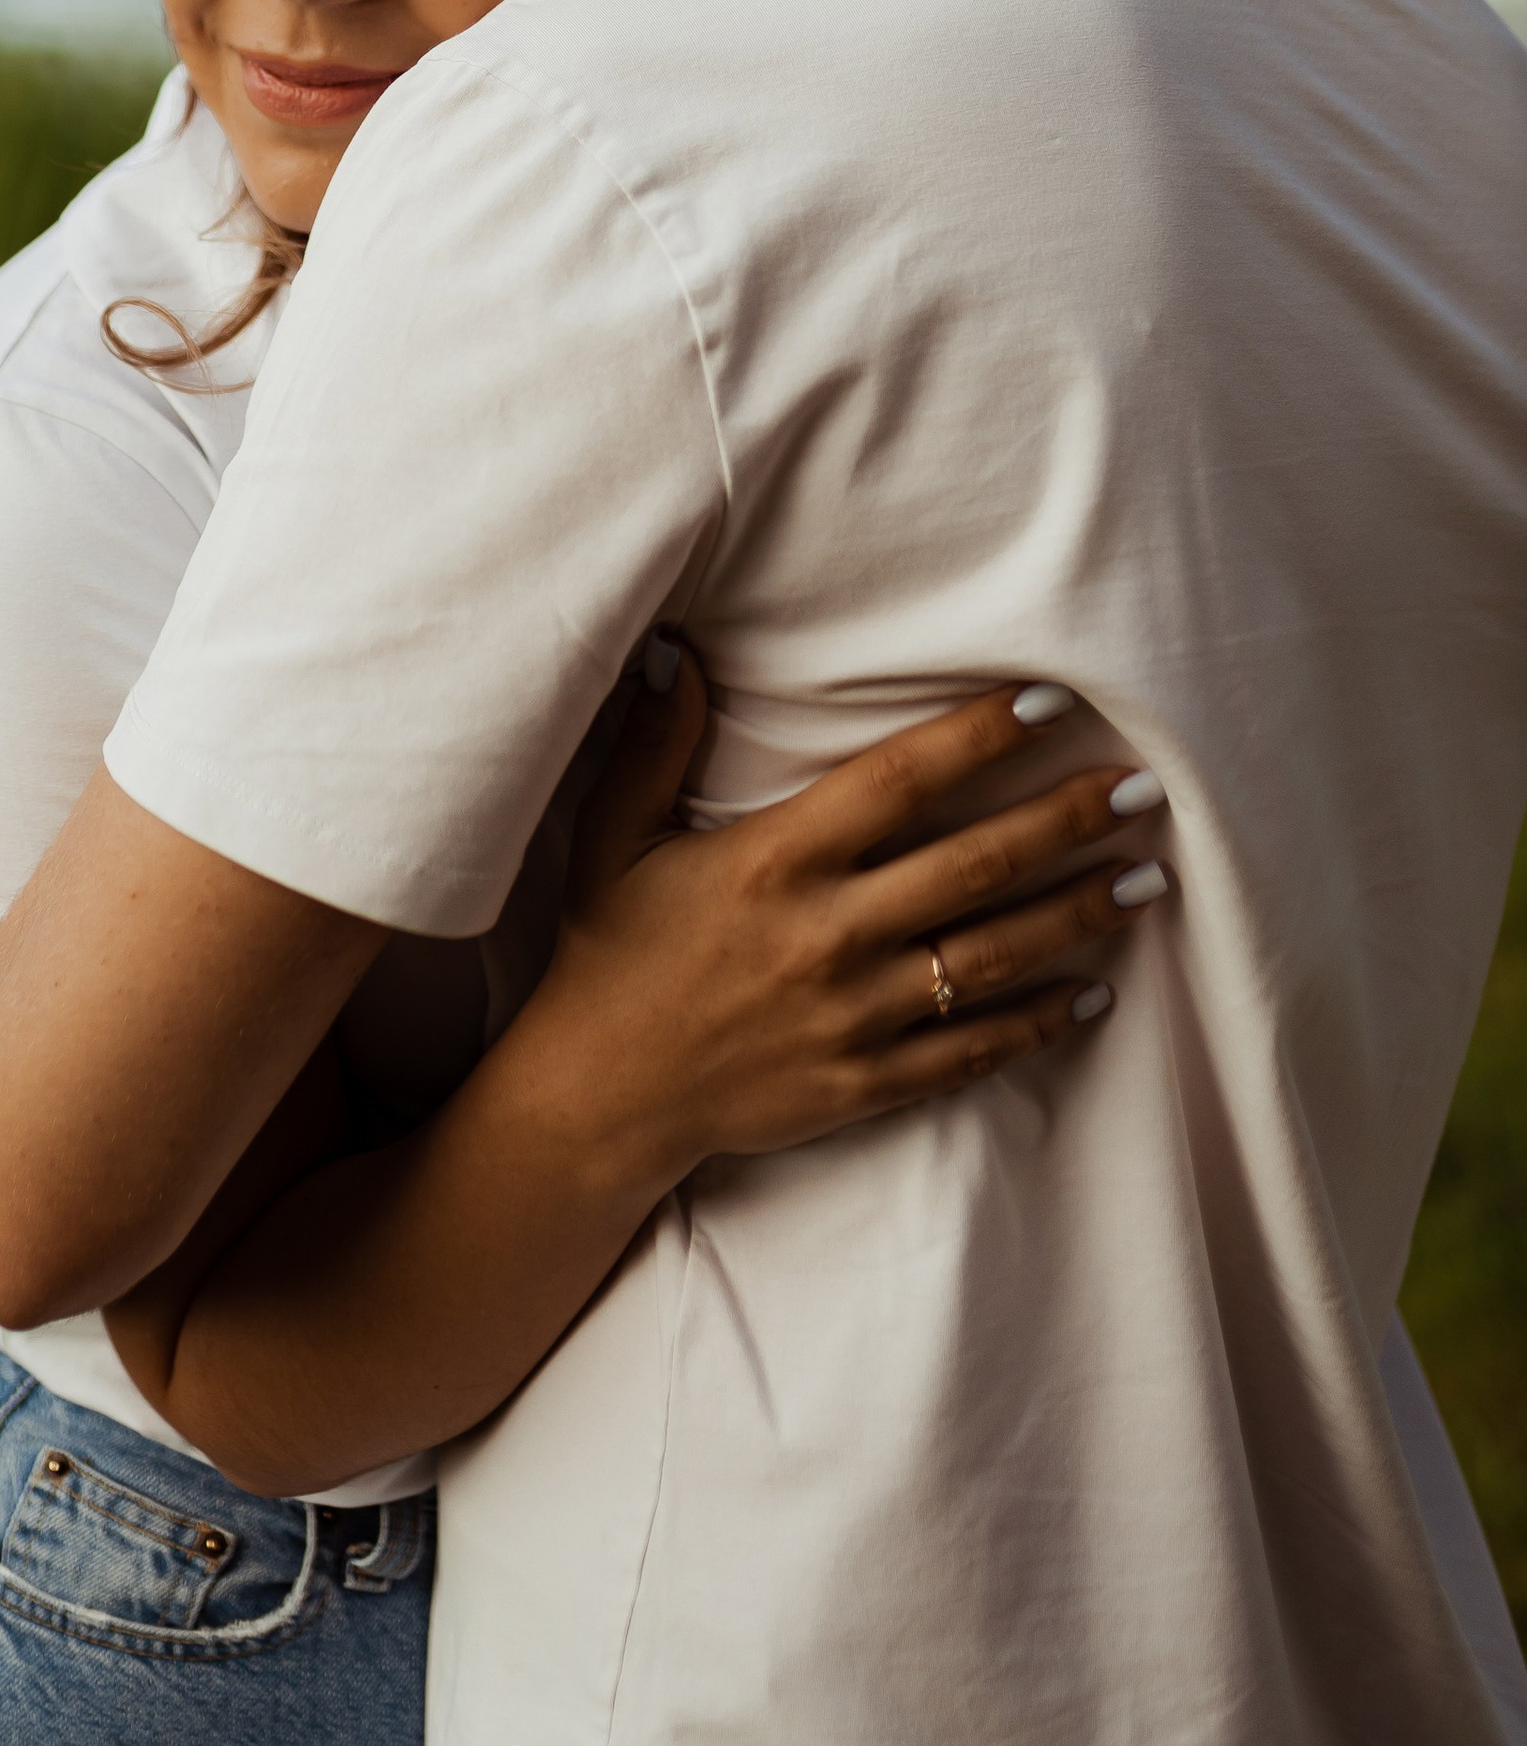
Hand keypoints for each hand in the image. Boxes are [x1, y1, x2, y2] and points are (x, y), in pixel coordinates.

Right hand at [528, 653, 1169, 1199]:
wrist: (600, 1093)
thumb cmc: (611, 949)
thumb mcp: (615, 834)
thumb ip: (655, 742)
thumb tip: (674, 652)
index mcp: (776, 859)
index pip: (900, 780)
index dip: (979, 738)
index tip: (1050, 704)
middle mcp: (829, 931)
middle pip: (976, 865)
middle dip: (1069, 821)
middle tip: (1142, 789)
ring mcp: (855, 1013)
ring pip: (993, 956)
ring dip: (1078, 915)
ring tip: (1145, 880)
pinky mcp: (867, 1081)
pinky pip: (973, 1049)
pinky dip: (1040, 1021)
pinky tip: (1094, 992)